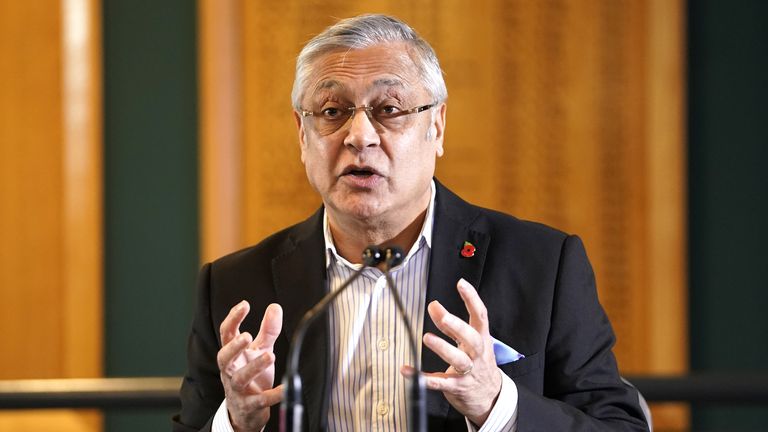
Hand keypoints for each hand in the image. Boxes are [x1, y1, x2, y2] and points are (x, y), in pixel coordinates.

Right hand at [217, 300, 283, 430]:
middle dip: (234, 347)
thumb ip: (267, 331)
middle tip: (248, 336)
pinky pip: (260, 401)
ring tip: (270, 356)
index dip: (233, 319)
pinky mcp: (250, 405)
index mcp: (233, 355)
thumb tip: (275, 307)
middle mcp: (231, 371)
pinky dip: (273, 395)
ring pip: (240, 379)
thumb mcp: (259, 350)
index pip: (226, 334)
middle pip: (224, 357)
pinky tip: (285, 388)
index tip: (244, 305)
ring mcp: (238, 389)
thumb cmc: (251, 375)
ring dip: (254, 367)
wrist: (245, 411)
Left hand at [403, 278, 501, 426]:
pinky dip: (422, 377)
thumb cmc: (478, 363)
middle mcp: (477, 355)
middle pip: (471, 338)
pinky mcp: (456, 387)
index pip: (480, 316)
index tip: (461, 284)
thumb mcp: (469, 342)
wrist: (491, 397)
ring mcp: (468, 372)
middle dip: (457, 326)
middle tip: (441, 315)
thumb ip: (450, 325)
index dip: (472, 299)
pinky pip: (439, 382)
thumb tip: (433, 305)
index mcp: (482, 339)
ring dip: (443, 348)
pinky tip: (407, 370)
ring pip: (458, 360)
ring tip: (427, 338)